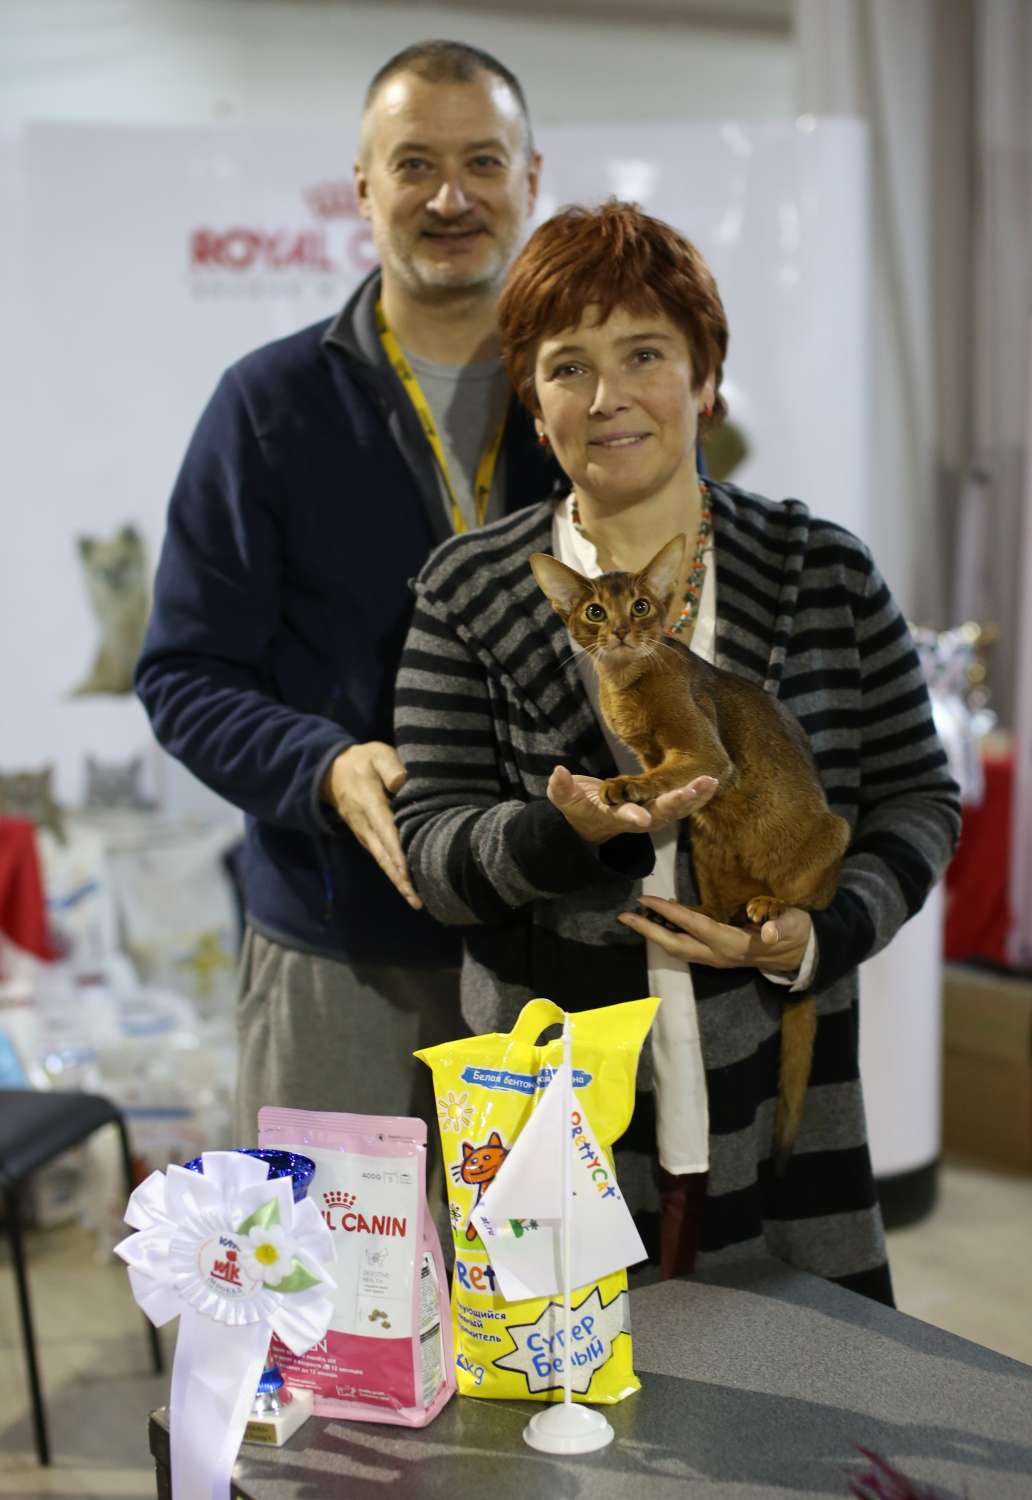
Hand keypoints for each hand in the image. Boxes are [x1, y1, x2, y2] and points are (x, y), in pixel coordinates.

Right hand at [321, 742, 422, 909]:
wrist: (331, 771)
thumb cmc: (361, 761)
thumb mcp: (375, 753)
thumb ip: (390, 766)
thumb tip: (401, 782)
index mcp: (370, 803)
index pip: (386, 831)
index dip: (397, 853)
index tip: (407, 873)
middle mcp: (365, 824)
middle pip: (384, 856)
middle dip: (399, 879)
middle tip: (416, 901)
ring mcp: (364, 833)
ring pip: (382, 860)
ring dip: (397, 881)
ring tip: (415, 900)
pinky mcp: (366, 837)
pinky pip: (381, 857)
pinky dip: (393, 872)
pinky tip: (407, 884)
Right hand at [547, 767, 717, 844]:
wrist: (592, 824)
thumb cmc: (577, 810)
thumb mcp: (566, 801)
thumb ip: (563, 789)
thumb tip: (558, 772)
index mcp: (612, 817)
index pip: (623, 817)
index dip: (632, 816)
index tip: (642, 818)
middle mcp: (636, 820)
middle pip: (659, 814)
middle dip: (677, 802)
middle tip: (695, 788)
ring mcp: (650, 815)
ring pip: (676, 810)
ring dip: (694, 798)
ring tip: (711, 782)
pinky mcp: (660, 808)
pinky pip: (681, 803)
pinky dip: (697, 795)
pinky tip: (712, 782)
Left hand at [618, 896, 810, 973]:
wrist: (799, 956)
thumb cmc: (795, 934)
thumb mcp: (793, 927)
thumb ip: (780, 927)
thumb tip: (767, 933)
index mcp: (734, 944)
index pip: (695, 926)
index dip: (670, 913)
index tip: (647, 900)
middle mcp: (718, 955)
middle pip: (675, 944)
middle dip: (648, 931)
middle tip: (624, 916)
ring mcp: (715, 959)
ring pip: (677, 949)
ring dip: (654, 935)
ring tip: (634, 918)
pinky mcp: (715, 957)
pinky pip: (685, 947)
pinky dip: (668, 935)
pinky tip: (659, 921)